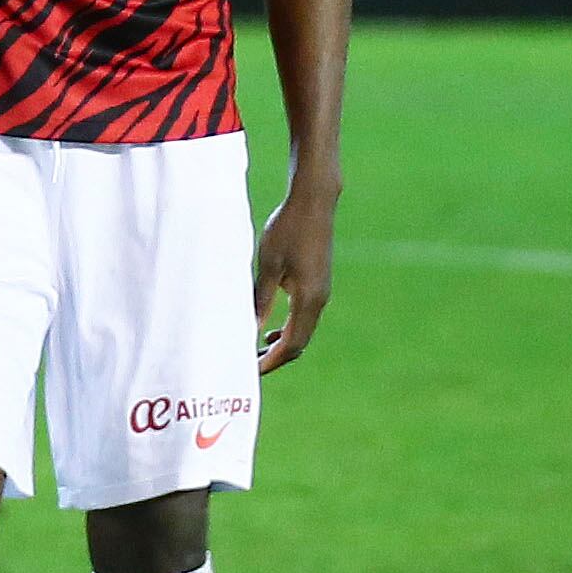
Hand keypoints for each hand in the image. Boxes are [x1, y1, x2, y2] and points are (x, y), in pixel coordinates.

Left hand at [255, 183, 337, 374]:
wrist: (314, 202)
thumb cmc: (287, 229)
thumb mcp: (268, 264)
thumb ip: (261, 298)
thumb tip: (251, 329)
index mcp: (308, 298)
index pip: (292, 344)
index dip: (271, 361)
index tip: (250, 370)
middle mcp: (319, 300)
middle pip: (300, 342)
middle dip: (276, 357)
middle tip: (250, 366)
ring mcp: (322, 292)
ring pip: (303, 331)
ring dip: (282, 344)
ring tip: (257, 350)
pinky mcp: (318, 283)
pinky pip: (305, 317)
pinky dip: (289, 329)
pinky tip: (270, 328)